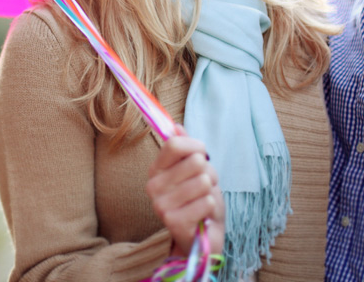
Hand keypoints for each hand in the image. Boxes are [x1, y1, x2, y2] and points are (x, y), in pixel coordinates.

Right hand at [146, 128, 224, 256]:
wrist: (203, 238)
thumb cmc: (199, 201)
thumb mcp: (196, 171)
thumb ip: (186, 148)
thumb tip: (176, 126)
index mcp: (156, 169)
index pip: (174, 144)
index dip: (196, 147)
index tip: (202, 156)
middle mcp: (153, 185)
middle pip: (195, 161)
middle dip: (208, 174)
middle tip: (202, 188)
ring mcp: (161, 205)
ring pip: (203, 182)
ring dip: (210, 192)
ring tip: (203, 202)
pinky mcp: (173, 222)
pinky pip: (206, 201)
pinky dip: (210, 208)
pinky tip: (202, 216)